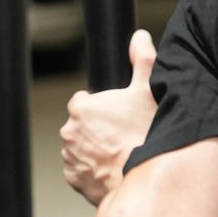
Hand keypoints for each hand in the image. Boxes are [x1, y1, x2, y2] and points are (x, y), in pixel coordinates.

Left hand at [61, 29, 158, 205]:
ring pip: (80, 146)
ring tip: (119, 151)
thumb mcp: (148, 91)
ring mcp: (70, 156)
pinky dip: (91, 169)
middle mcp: (69, 131)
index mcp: (81, 107)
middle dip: (97, 127)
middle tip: (122, 134)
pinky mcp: (74, 179)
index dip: (102, 106)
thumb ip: (142, 59)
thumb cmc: (144, 134)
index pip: (83, 101)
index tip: (117, 115)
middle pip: (81, 124)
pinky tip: (111, 167)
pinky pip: (80, 170)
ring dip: (93, 148)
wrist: (144, 179)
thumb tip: (139, 37)